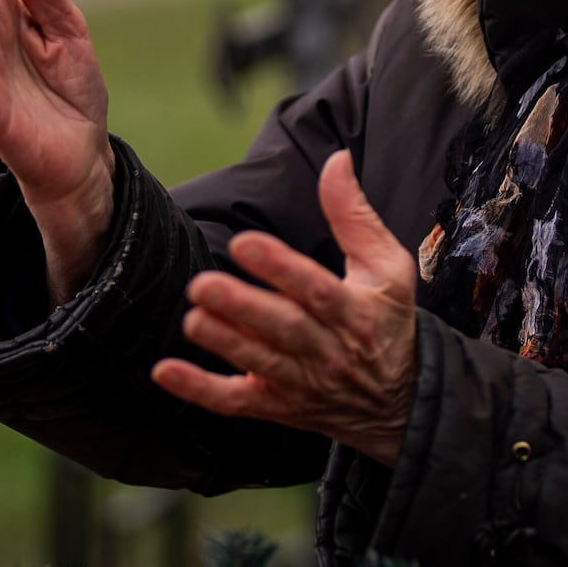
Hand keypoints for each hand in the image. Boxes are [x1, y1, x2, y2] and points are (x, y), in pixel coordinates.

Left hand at [152, 152, 417, 465]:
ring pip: (260, 363)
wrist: (400, 403)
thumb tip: (337, 160)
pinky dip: (201, 390)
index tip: (245, 243)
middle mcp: (329, 350)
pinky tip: (167, 372)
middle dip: (242, 308)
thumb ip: (354, 215)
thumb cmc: (388, 322)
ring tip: (194, 319)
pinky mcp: (277, 405)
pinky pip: (236, 402)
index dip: (280, 267)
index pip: (316, 289)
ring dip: (224, 342)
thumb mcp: (388, 267)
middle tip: (203, 285)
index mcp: (356, 312)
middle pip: (284, 329)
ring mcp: (302, 382)